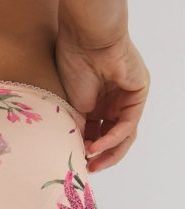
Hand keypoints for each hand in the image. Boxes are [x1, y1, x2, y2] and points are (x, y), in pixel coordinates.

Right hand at [55, 8, 150, 172]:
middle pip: (111, 136)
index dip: (85, 149)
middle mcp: (113, 101)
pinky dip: (113, 137)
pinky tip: (98, 145)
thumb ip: (78, 127)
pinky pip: (127, 123)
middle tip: (88, 169)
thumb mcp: (70, 104)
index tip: (74, 163)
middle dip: (100, 156)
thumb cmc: (73, 63)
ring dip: (108, 151)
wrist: (87, 39)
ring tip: (93, 162)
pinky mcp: (138, 94)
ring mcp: (127, 98)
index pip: (95, 132)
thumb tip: (77, 150)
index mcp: (96, 101)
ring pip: (123, 134)